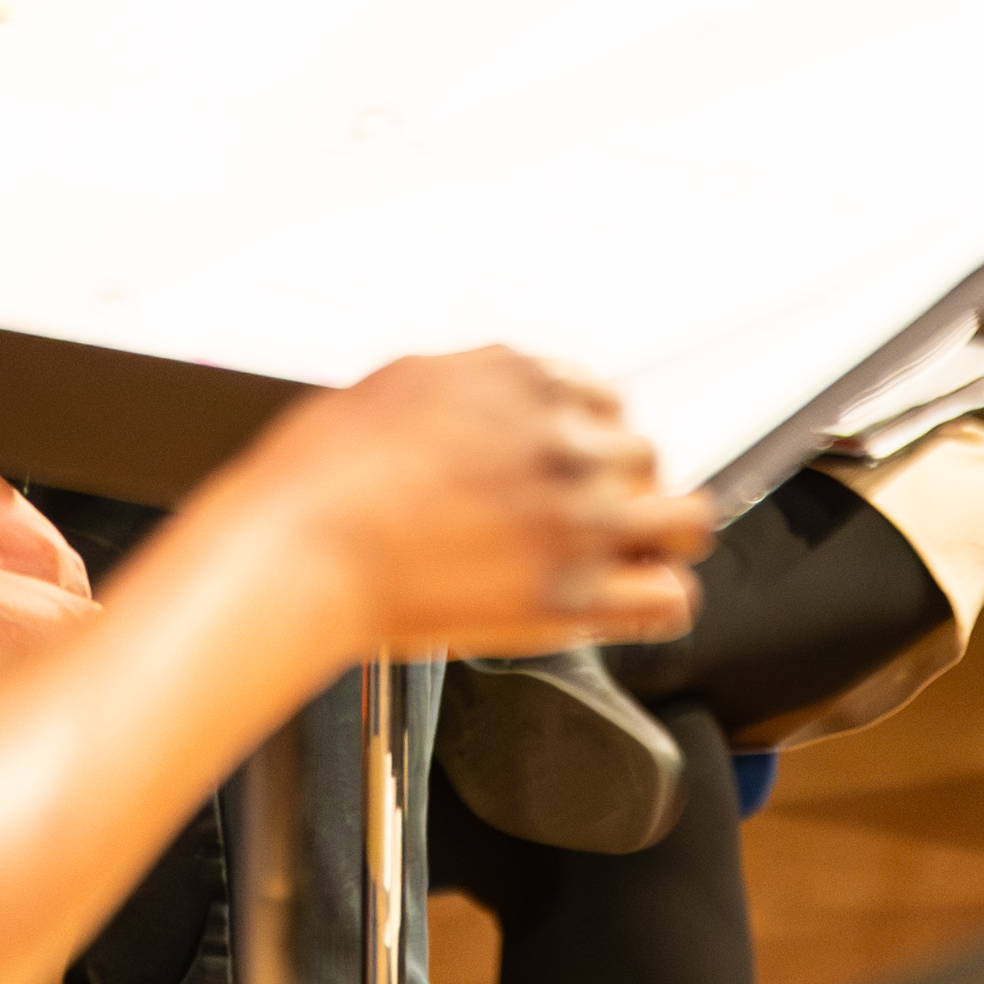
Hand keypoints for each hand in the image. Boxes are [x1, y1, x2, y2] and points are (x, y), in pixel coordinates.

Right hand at [234, 348, 709, 654]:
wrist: (298, 548)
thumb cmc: (320, 475)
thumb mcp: (400, 382)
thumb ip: (471, 386)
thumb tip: (495, 398)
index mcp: (523, 379)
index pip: (604, 398)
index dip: (588, 437)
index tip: (571, 464)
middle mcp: (562, 440)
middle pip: (645, 456)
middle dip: (618, 486)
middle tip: (583, 519)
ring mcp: (576, 516)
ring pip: (685, 519)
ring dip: (657, 538)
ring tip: (629, 560)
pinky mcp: (572, 593)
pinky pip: (670, 597)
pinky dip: (658, 602)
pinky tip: (633, 605)